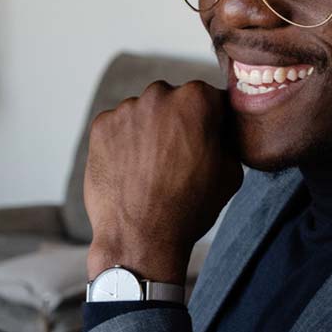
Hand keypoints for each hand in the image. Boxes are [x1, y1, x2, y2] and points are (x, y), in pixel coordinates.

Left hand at [84, 80, 241, 284]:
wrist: (141, 237)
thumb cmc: (189, 208)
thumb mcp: (231, 173)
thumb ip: (227, 139)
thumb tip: (220, 130)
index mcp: (196, 99)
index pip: (209, 99)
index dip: (210, 122)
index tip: (206, 142)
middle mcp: (159, 95)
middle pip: (172, 101)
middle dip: (176, 123)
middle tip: (177, 158)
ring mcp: (126, 109)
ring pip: (143, 114)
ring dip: (148, 132)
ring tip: (151, 170)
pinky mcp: (101, 126)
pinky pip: (117, 127)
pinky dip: (123, 142)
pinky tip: (130, 170)